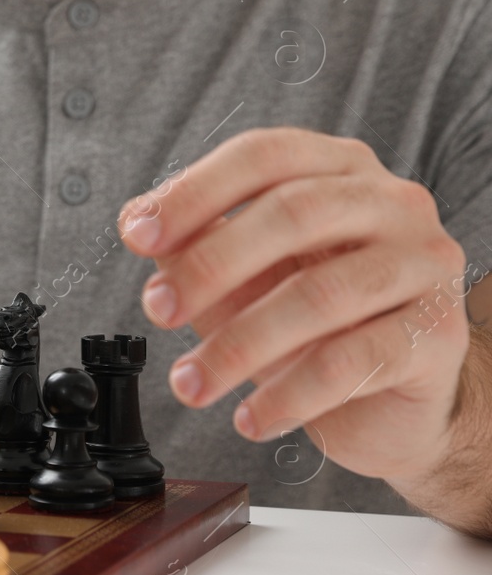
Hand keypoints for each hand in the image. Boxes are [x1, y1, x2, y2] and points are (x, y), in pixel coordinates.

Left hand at [118, 127, 474, 490]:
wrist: (392, 400)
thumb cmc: (313, 322)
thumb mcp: (243, 275)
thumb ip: (195, 245)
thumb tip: (138, 225)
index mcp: (338, 168)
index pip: (263, 156)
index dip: (194, 192)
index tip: (137, 236)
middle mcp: (392, 203)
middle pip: (294, 214)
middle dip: (211, 265)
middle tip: (156, 310)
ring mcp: (424, 264)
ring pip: (320, 294)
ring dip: (238, 344)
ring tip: (189, 384)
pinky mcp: (437, 334)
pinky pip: (352, 362)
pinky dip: (288, 395)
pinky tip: (250, 418)